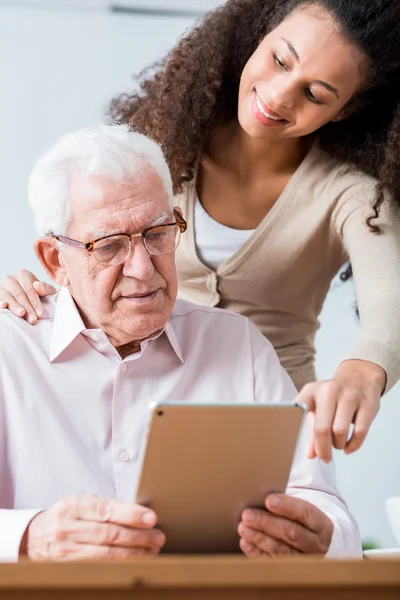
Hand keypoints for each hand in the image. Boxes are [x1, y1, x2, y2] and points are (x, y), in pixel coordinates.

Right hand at [0, 270, 55, 323]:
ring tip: (21, 314)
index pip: (29, 289)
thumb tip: (37, 285)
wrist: (31, 301)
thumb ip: (45, 288)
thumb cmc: (40, 296)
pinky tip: (3, 306)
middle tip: (33, 319)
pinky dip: (0, 302)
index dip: (35, 302)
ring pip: (7, 296)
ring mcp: (2, 287)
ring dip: (15, 306)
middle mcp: (10, 279)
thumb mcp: (47, 292)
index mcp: (23, 275)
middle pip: (19, 294)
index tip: (40, 314)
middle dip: (27, 308)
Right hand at [21, 495, 165, 560]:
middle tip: (158, 536)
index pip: (106, 510)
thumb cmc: (67, 516)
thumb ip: (106, 507)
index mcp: (74, 506)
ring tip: (152, 549)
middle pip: (109, 533)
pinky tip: (134, 560)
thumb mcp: (82, 504)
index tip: (151, 518)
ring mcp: (66, 549)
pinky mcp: (67, 566)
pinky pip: (97, 566)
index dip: (131, 514)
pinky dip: (119, 564)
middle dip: (138, 536)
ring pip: (105, 553)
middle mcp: (68, 527)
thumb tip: (139, 512)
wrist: (34, 536)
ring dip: (133, 552)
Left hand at [238, 494, 332, 556]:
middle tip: (247, 514)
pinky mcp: (291, 572)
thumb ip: (286, 503)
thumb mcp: (301, 509)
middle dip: (267, 523)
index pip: (307, 513)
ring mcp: (304, 560)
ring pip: (281, 550)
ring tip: (243, 527)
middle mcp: (316, 545)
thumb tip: (263, 494)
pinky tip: (245, 542)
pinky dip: (257, 553)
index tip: (268, 500)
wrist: (313, 542)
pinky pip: (272, 563)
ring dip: (259, 538)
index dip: (288, 506)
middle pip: (292, 533)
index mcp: (322, 525)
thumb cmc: (301, 519)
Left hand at [297, 359, 384, 461]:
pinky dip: (353, 445)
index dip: (296, 430)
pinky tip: (348, 447)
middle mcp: (330, 391)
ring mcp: (350, 396)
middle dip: (322, 449)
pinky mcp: (368, 405)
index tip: (300, 446)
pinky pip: (359, 432)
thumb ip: (311, 429)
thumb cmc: (334, 395)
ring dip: (338, 445)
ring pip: (340, 431)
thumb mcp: (317, 404)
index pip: (299, 413)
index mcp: (313, 391)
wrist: (360, 376)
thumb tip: (311, 454)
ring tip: (338, 445)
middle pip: (321, 428)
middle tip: (324, 457)